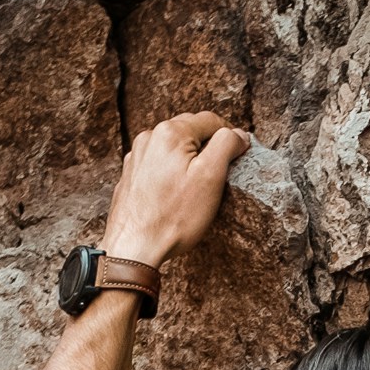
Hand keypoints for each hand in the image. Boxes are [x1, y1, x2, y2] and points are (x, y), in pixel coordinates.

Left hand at [99, 111, 252, 266]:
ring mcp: (136, 156)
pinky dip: (171, 170)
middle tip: (221, 173)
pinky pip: (157, 163)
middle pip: (190, 130)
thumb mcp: (211, 177)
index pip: (211, 121)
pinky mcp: (130, 175)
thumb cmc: (174, 217)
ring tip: (198, 185)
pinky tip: (175, 192)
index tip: (239, 157)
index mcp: (170, 132)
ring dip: (188, 158)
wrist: (133, 248)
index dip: (230, 137)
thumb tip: (238, 134)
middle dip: (208, 146)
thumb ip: (226, 146)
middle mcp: (149, 137)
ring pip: (172, 147)